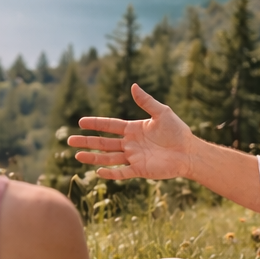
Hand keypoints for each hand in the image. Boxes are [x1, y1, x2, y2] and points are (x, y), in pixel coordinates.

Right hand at [68, 83, 195, 181]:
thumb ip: (146, 101)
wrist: (189, 152)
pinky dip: (110, 173)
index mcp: (133, 129)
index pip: (109, 126)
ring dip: (93, 158)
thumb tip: (133, 86)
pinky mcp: (140, 170)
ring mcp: (134, 157)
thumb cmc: (178, 131)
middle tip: (69, 141)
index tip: (80, 122)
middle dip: (86, 141)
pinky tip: (98, 172)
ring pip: (108, 158)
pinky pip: (122, 172)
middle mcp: (130, 143)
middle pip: (103, 142)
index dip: (95, 124)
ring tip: (77, 156)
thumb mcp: (162, 112)